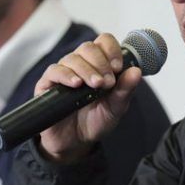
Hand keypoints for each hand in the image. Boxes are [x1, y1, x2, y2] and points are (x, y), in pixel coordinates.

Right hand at [35, 33, 141, 163]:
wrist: (76, 142)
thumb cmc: (96, 121)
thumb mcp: (116, 108)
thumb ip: (125, 90)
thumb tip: (137, 71)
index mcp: (99, 64)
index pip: (104, 42)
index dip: (112, 50)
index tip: (118, 67)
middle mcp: (81, 64)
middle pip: (88, 47)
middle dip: (101, 62)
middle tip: (107, 82)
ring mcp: (63, 73)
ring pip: (73, 58)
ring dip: (87, 70)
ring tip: (96, 86)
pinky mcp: (47, 84)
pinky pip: (54, 71)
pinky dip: (66, 75)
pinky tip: (76, 84)